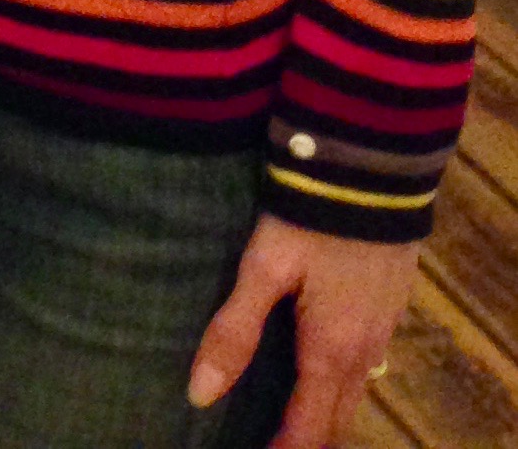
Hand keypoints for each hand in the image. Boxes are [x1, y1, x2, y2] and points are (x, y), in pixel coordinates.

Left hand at [188, 216, 422, 446]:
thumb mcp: (264, 268)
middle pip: (337, 418)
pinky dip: (342, 383)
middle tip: (274, 445)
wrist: (370, 171)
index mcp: (330, 352)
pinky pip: (368, 364)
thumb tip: (201, 395)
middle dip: (308, 439)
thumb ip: (234, 330)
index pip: (309, 427)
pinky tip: (323, 370)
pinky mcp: (390, 305)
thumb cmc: (310, 218)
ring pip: (356, 392)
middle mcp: (364, 352)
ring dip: (327, 413)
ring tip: (294, 420)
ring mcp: (384, 329)